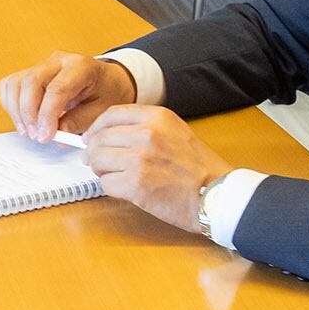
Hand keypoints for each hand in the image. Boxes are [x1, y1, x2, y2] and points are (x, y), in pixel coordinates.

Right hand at [0, 52, 136, 141]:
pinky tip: (23, 120)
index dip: (47, 115)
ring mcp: (42, 65)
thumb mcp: (102, 110)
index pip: (56, 89)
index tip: (45, 136)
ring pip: (16, 83)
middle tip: (37, 136)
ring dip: (17, 111)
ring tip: (29, 132)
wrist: (108, 81)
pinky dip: (10, 104)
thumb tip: (57, 132)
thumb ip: (79, 121)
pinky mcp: (30, 72)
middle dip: (29, 114)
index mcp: (81, 66)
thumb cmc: (107, 92)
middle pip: (31, 82)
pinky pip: (10, 85)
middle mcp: (58, 61)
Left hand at [80, 106, 231, 233]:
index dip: (96, 127)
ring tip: (113, 176)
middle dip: (94, 151)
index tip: (91, 137)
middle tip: (96, 161)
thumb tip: (109, 134)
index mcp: (157, 117)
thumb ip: (144, 127)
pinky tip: (125, 189)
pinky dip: (111, 188)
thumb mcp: (175, 131)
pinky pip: (106, 183)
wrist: (217, 194)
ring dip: (101, 170)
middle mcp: (147, 134)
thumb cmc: (199, 168)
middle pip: (100, 137)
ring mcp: (140, 159)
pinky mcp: (136, 185)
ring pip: (97, 159)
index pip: (110, 114)